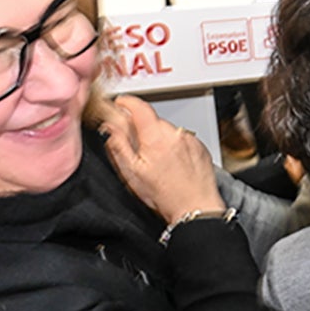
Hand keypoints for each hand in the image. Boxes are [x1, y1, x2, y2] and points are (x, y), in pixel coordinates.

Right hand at [100, 95, 223, 224]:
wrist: (195, 207)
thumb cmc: (166, 195)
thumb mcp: (132, 172)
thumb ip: (119, 144)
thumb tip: (110, 127)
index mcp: (156, 137)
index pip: (139, 107)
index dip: (126, 103)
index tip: (120, 104)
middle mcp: (175, 133)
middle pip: (153, 121)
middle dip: (142, 130)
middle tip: (138, 150)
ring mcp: (190, 139)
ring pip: (167, 131)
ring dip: (159, 140)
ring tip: (159, 164)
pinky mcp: (200, 146)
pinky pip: (181, 140)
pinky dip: (174, 147)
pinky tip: (173, 165)